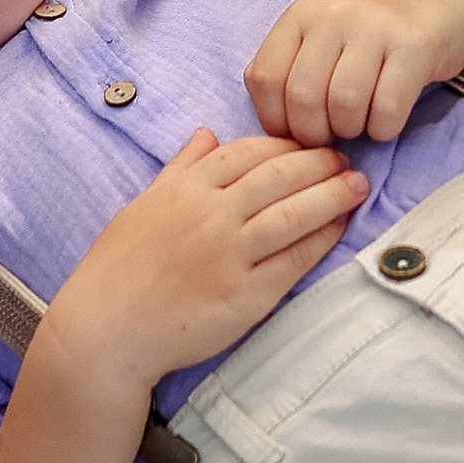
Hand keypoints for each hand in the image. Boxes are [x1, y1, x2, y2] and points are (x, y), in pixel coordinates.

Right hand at [47, 127, 367, 390]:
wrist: (106, 330)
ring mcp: (230, 256)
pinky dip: (321, 240)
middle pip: (280, 177)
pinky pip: (294, 261)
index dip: (286, 144)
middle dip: (320, 163)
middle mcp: (211, 216)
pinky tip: (339, 227)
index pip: (248, 152)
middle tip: (346, 159)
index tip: (308, 143)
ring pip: (294, 214)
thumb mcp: (142, 204)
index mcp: (185, 189)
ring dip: (332, 196)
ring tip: (357, 186)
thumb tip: (207, 133)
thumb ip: (179, 168)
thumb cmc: (117, 268)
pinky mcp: (246, 295)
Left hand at [246, 0, 463, 147]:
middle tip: (332, 136)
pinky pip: (387, 108)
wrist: (436, 5)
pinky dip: (382, 129)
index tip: (295, 131)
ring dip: (350, 130)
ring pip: (344, 104)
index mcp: (301, 14)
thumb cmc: (369, 35)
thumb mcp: (319, 37)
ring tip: (359, 124)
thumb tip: (273, 128)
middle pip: (304, 97)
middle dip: (314, 134)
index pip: (265, 78)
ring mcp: (375, 27)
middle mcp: (334, 14)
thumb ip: (289, 70)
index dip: (275, 119)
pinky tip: (385, 121)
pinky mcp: (414, 45)